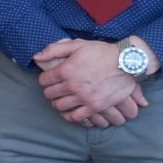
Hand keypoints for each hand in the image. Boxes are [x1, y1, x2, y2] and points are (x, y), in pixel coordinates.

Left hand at [33, 39, 148, 126]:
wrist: (126, 62)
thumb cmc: (102, 52)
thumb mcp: (77, 45)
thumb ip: (55, 49)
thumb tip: (36, 57)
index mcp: (66, 69)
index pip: (44, 80)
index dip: (45, 79)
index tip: (50, 79)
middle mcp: (72, 85)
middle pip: (50, 94)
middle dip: (51, 91)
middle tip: (56, 89)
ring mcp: (84, 97)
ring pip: (60, 107)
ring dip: (59, 103)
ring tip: (64, 99)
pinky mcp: (95, 106)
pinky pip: (76, 117)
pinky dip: (72, 115)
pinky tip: (73, 110)